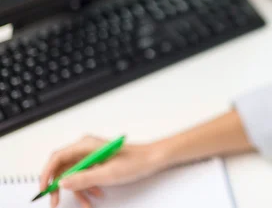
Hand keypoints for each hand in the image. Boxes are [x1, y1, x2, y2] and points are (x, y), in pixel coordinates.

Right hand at [40, 135, 163, 207]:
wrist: (152, 159)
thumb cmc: (135, 161)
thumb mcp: (108, 174)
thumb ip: (83, 178)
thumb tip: (62, 182)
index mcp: (86, 144)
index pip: (57, 157)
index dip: (46, 174)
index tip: (44, 190)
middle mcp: (86, 147)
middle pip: (63, 167)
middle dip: (60, 186)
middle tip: (57, 202)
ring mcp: (92, 154)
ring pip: (74, 174)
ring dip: (77, 190)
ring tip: (86, 203)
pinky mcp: (98, 161)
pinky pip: (85, 175)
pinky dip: (87, 187)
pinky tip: (95, 195)